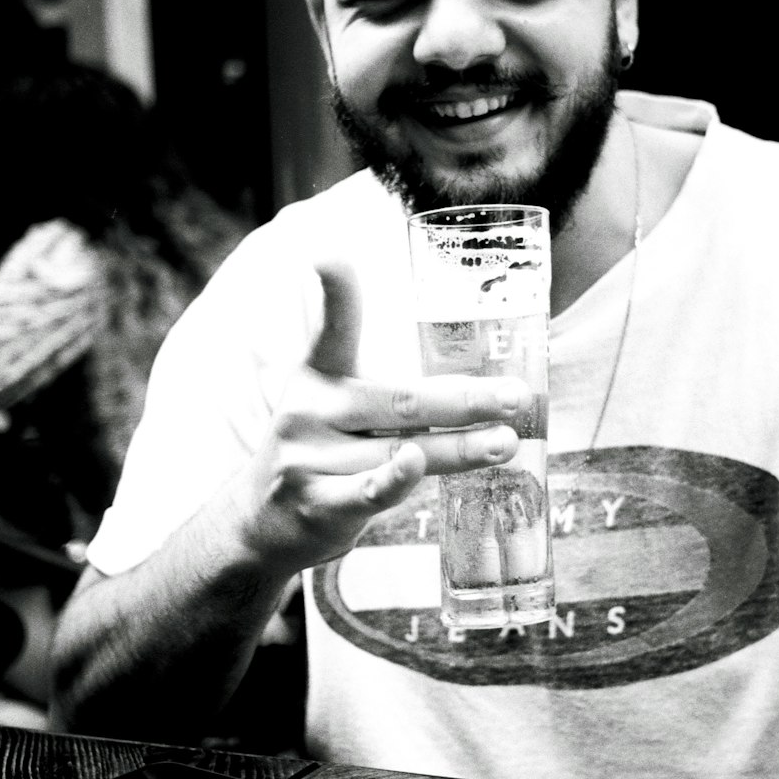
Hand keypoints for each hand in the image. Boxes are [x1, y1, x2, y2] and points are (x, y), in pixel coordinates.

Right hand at [234, 260, 526, 572]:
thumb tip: (490, 393)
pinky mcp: (317, 504)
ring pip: (400, 449)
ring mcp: (310, 458)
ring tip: (506, 442)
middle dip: (462, 399)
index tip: (327, 255)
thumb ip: (396, 396)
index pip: (334, 328)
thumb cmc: (325, 454)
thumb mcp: (340, 408)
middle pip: (398, 400)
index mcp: (320, 374)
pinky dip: (394, 479)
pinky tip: (415, 465)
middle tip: (514, 396)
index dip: (336, 292)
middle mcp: (311, 410)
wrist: (264, 523)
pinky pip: (366, 491)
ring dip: (460, 449)